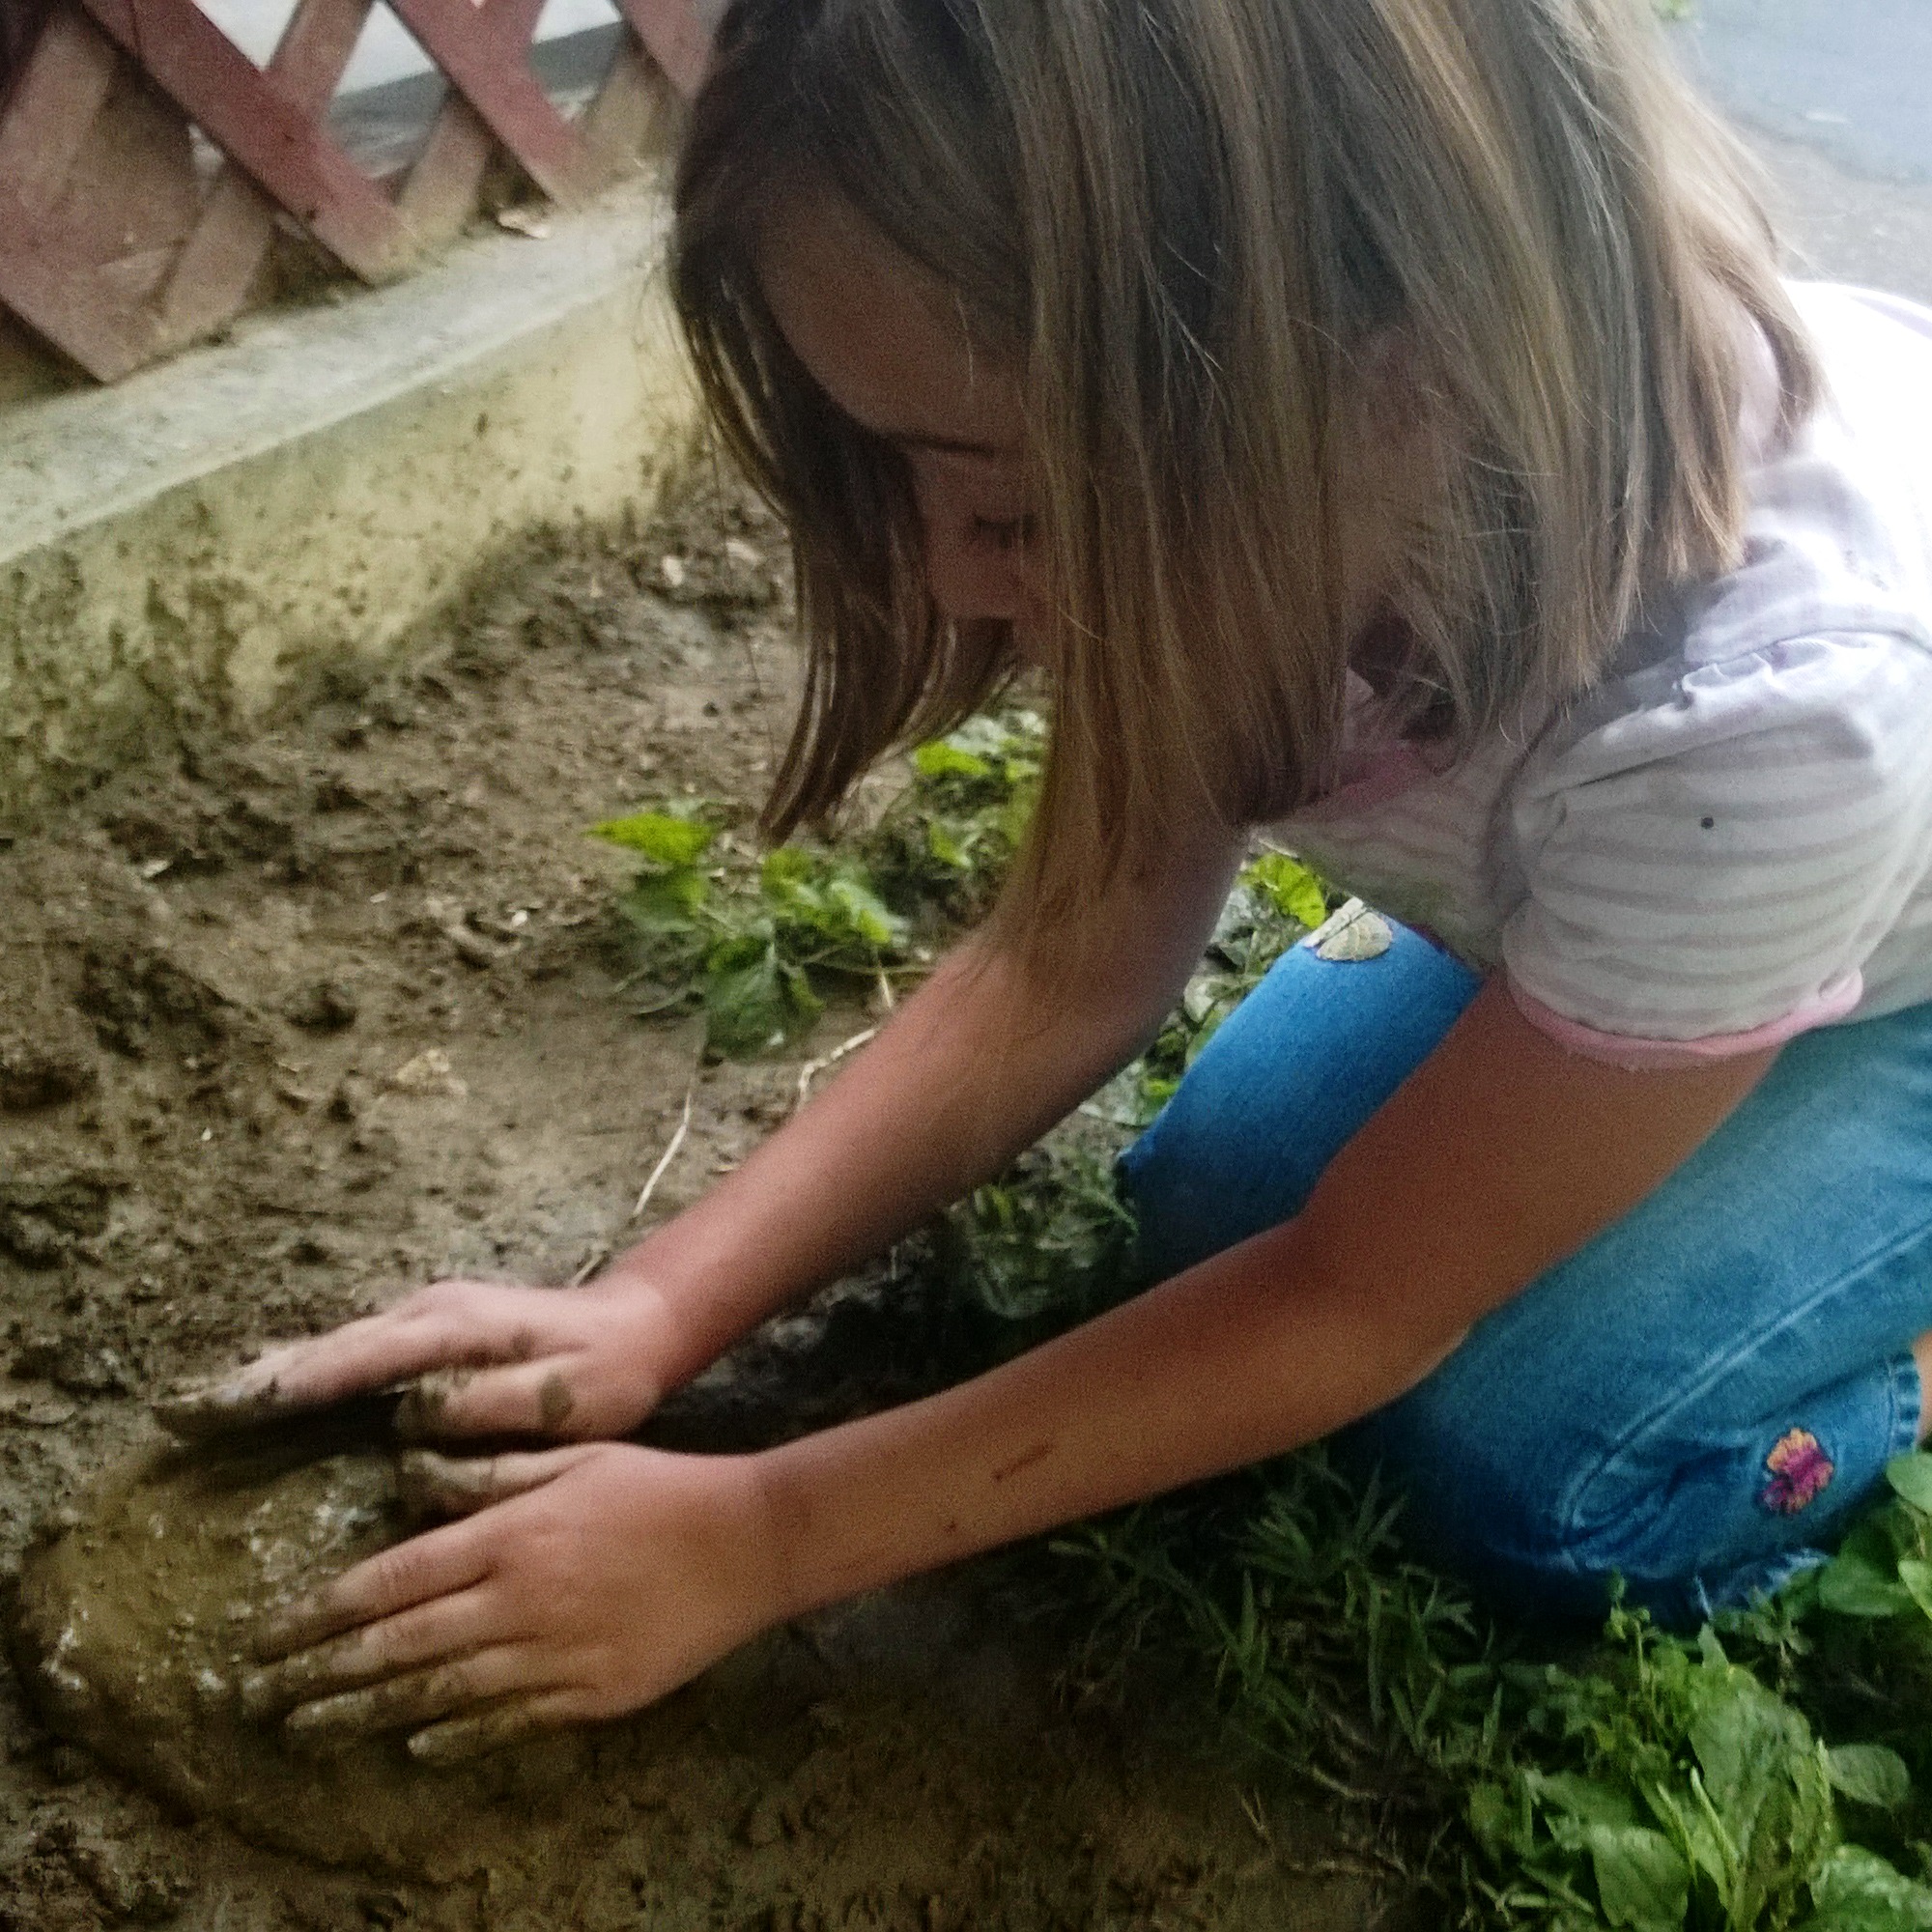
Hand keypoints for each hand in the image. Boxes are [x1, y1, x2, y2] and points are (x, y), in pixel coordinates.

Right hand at [157, 1275, 679, 1444]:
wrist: (638, 1324)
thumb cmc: (609, 1370)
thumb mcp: (568, 1396)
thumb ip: (496, 1404)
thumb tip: (415, 1418)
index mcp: (456, 1328)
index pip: (360, 1359)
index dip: (293, 1386)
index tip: (230, 1408)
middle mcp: (429, 1312)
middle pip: (326, 1349)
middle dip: (252, 1382)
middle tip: (178, 1415)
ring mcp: (426, 1316)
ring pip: (331, 1349)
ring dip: (266, 1379)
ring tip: (196, 1411)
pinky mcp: (429, 1331)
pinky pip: (351, 1355)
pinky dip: (302, 1375)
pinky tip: (264, 1399)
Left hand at [241, 1442, 786, 1760]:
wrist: (747, 1540)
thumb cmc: (657, 1485)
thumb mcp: (572, 1457)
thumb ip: (490, 1474)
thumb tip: (411, 1479)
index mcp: (509, 1534)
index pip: (392, 1580)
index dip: (322, 1612)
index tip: (269, 1635)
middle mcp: (519, 1597)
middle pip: (401, 1643)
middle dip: (322, 1673)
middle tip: (262, 1698)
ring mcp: (554, 1652)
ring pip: (442, 1690)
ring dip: (369, 1711)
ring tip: (312, 1727)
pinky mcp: (591, 1692)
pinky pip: (508, 1720)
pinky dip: (457, 1733)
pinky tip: (419, 1743)